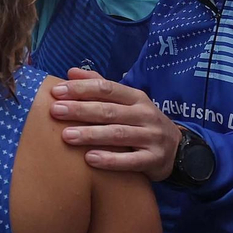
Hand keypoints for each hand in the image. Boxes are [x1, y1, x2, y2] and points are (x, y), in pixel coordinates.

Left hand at [50, 69, 180, 178]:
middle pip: (110, 110)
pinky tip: (89, 159)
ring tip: (66, 136)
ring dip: (91, 135)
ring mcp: (152, 137)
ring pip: (119, 134)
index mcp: (136, 97)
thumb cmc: (140, 122)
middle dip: (81, 110)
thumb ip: (100, 87)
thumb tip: (71, 72)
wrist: (177, 149)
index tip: (56, 91)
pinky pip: (131, 161)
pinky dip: (110, 160)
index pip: (107, 88)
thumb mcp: (126, 102)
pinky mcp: (154, 159)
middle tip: (55, 111)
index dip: (81, 88)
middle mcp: (145, 114)